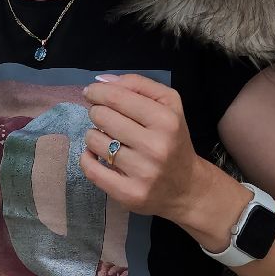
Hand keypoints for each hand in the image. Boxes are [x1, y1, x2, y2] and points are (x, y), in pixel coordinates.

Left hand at [79, 73, 220, 228]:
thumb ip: (137, 85)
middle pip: (101, 116)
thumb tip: (102, 80)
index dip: (97, 92)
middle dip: (97, 112)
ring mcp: (142, 173)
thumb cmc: (173, 139)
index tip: (92, 93)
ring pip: (94, 140)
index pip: (117, 97)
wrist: (187, 187)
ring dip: (94, 135)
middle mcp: (155, 146)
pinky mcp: (129, 194)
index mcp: (166, 120)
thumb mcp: (169, 104)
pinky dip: (87, 158)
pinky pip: (90, 169)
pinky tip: (97, 155)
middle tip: (105, 118)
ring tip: (108, 139)